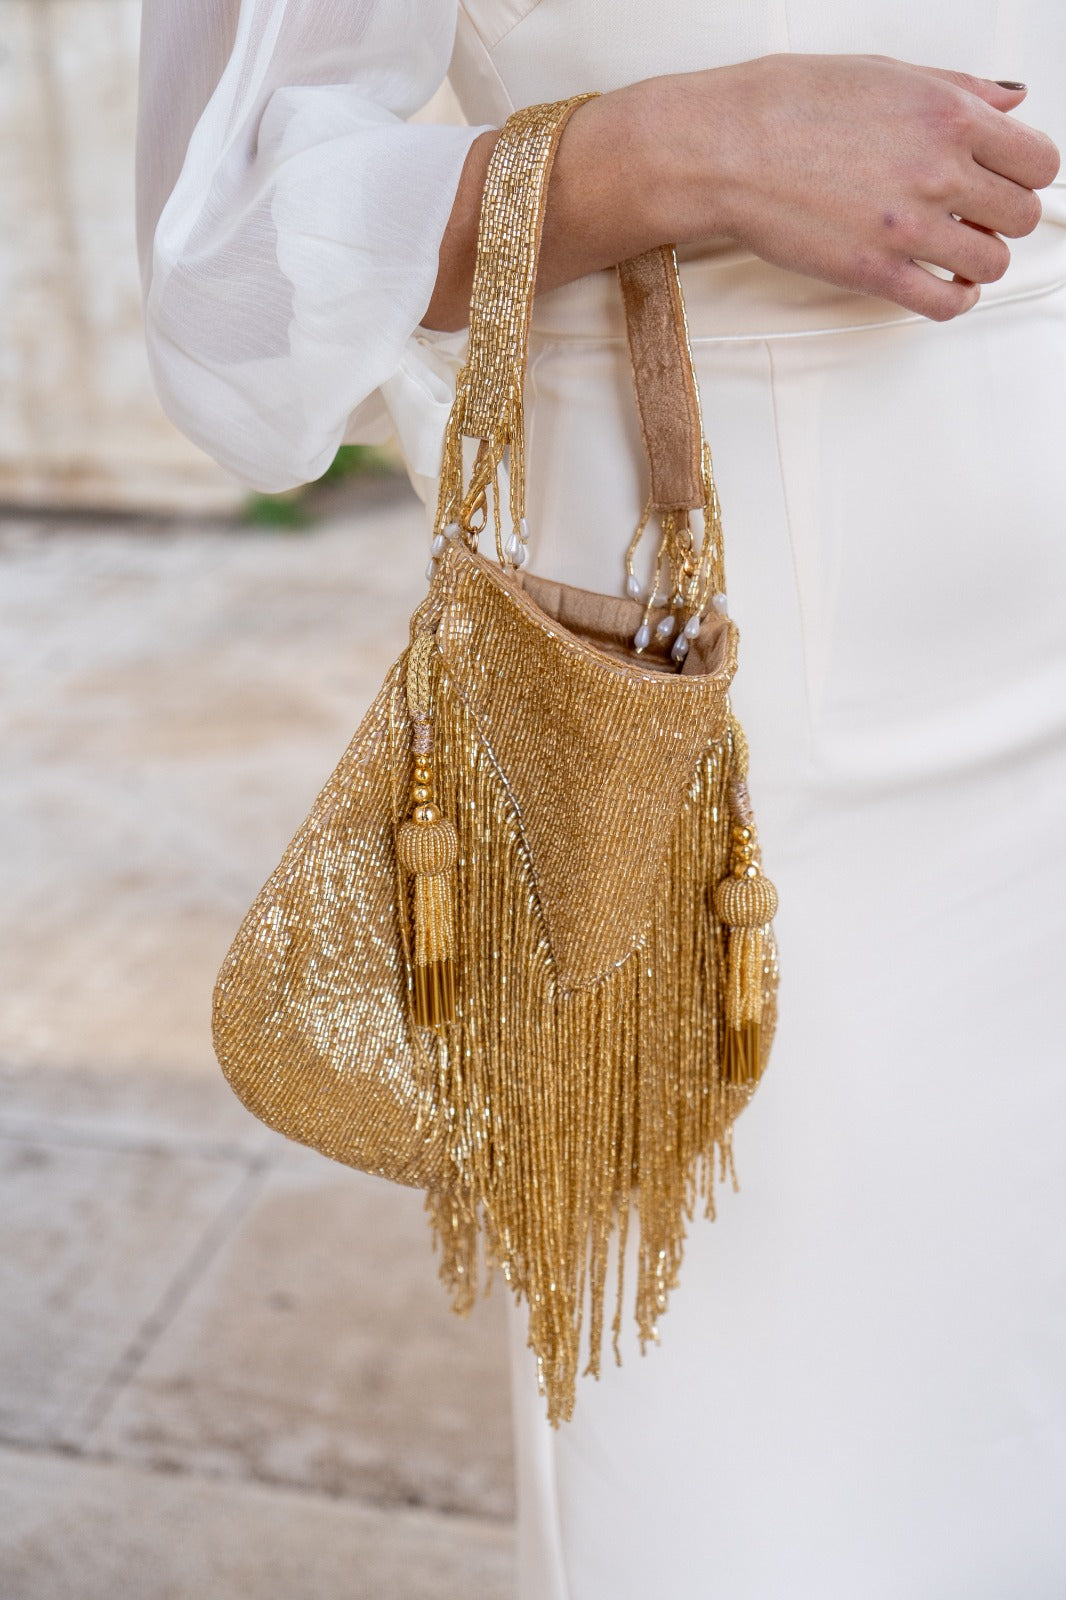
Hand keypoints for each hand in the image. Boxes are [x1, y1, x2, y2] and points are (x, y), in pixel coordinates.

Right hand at [655, 53, 1060, 320]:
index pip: (1037, 159)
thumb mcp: (884, 72)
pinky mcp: (876, 272)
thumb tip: (1007, 102)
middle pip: (1022, 214)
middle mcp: (938, 170)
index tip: (1008, 179)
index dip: (1027, 174)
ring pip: (992, 262)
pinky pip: (947, 302)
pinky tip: (946, 285)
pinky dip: (957, 299)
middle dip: (1005, 216)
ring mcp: (909, 226)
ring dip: (981, 259)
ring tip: (958, 251)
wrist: (724, 148)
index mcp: (947, 114)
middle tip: (980, 215)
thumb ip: (956, 88)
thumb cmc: (785, 105)